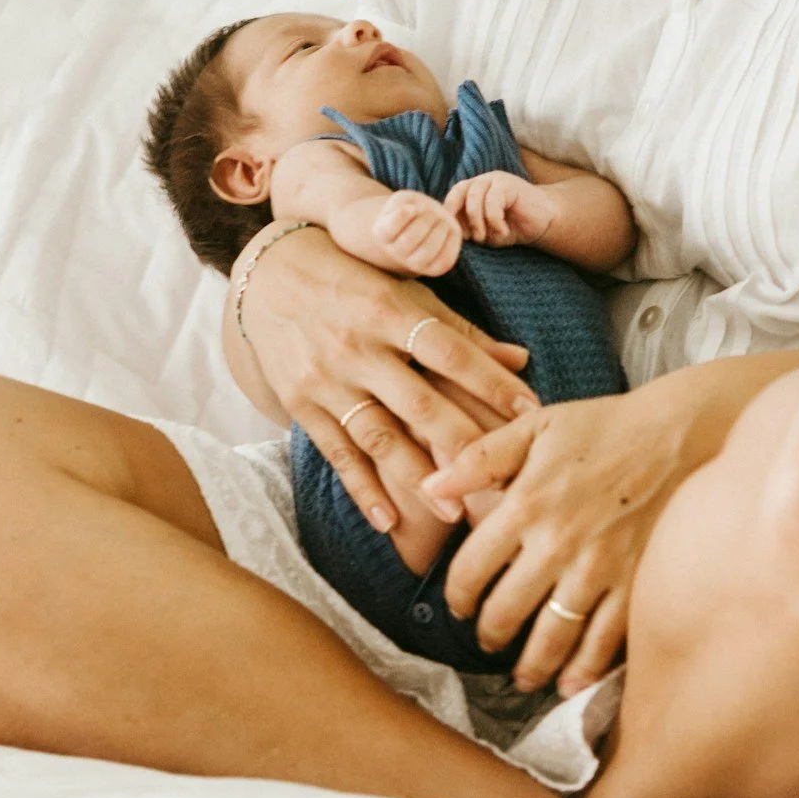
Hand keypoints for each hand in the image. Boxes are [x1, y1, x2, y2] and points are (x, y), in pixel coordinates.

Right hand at [238, 226, 537, 538]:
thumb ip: (461, 330)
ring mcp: (326, 379)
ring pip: (378, 435)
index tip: (531, 412)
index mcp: (390, 309)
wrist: (267, 276)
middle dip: (461, 443)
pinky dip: (362, 489)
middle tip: (500, 480)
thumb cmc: (353, 279)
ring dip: (417, 478)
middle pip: (418, 402)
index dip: (491, 381)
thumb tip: (521, 360)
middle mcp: (357, 346)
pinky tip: (388, 522)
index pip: (450, 350)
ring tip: (454, 513)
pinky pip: (336, 452)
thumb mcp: (404, 289)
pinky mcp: (300, 404)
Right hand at [368, 189, 461, 276]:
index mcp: (383, 234)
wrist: (416, 230)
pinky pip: (445, 260)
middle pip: (410, 239)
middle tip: (431, 212)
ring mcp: (415, 264)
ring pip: (427, 252)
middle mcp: (397, 253)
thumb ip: (406, 202)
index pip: (390, 228)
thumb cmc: (410, 211)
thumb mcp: (403, 199)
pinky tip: (449, 230)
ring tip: (442, 220)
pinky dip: (452, 242)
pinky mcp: (434, 268)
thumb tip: (413, 211)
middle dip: (425, 219)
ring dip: (439, 230)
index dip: (401, 216)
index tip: (410, 207)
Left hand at [418, 378, 710, 696]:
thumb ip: (478, 459)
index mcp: (525, 504)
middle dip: (489, 635)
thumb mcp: (533, 427)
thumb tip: (430, 487)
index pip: (471, 570)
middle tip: (488, 641)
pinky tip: (569, 684)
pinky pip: (603, 642)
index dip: (458, 596)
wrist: (676, 434)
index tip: (460, 605)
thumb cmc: (602, 426)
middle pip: (505, 613)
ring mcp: (597, 570)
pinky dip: (583, 672)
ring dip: (530, 666)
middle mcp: (556, 545)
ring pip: (550, 639)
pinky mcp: (633, 584)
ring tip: (522, 676)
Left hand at [443, 170, 558, 246]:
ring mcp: (495, 180)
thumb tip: (452, 232)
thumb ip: (469, 229)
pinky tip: (504, 232)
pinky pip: (493, 202)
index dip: (449, 215)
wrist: (543, 221)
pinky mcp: (509, 184)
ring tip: (485, 238)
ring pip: (474, 198)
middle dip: (461, 219)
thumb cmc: (512, 227)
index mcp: (471, 191)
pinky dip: (495, 222)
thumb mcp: (486, 232)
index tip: (455, 236)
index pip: (451, 197)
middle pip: (459, 193)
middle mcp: (481, 182)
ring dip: (477, 222)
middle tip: (470, 238)